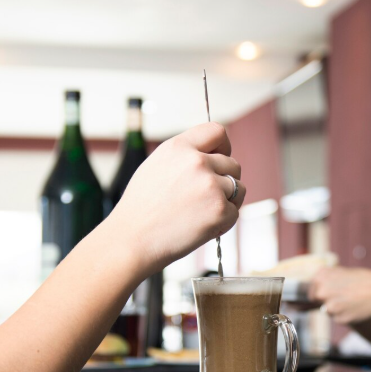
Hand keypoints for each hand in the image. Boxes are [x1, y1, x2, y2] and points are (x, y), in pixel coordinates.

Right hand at [110, 122, 245, 270]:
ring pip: (238, 188)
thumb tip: (212, 155)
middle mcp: (197, 162)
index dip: (223, 146)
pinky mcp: (220, 210)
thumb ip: (185, 156)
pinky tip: (202, 226)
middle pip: (233, 164)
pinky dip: (223, 222)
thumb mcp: (156, 166)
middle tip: (205, 198)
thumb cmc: (141, 209)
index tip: (221, 158)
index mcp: (179, 147)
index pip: (217, 131)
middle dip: (225, 180)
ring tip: (203, 213)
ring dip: (228, 200)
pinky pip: (234, 212)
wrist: (132, 239)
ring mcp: (210, 186)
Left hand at [308, 267, 370, 323]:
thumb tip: (316, 287)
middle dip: (326, 299)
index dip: (318, 290)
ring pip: (327, 309)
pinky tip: (354, 308)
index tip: (326, 292)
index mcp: (321, 276)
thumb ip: (327, 279)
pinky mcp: (337, 318)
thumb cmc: (365, 280)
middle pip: (316, 299)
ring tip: (351, 301)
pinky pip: (336, 318)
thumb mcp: (343, 272)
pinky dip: (343, 315)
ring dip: (335, 308)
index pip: (309, 288)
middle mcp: (322, 290)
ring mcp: (329, 306)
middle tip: (342, 296)